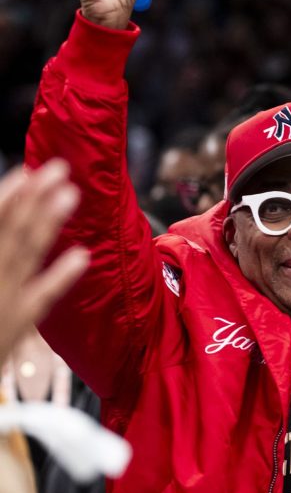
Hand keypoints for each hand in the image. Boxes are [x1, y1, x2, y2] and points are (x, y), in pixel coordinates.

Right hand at [0, 162, 88, 364]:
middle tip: (59, 168)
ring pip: (26, 255)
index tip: (28, 170)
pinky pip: (40, 299)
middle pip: (13, 232)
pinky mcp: (15, 325)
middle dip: (34, 198)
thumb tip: (12, 220)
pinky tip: (81, 256)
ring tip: (70, 195)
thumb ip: (4, 249)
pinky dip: (59, 277)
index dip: (10, 196)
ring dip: (48, 224)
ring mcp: (2, 300)